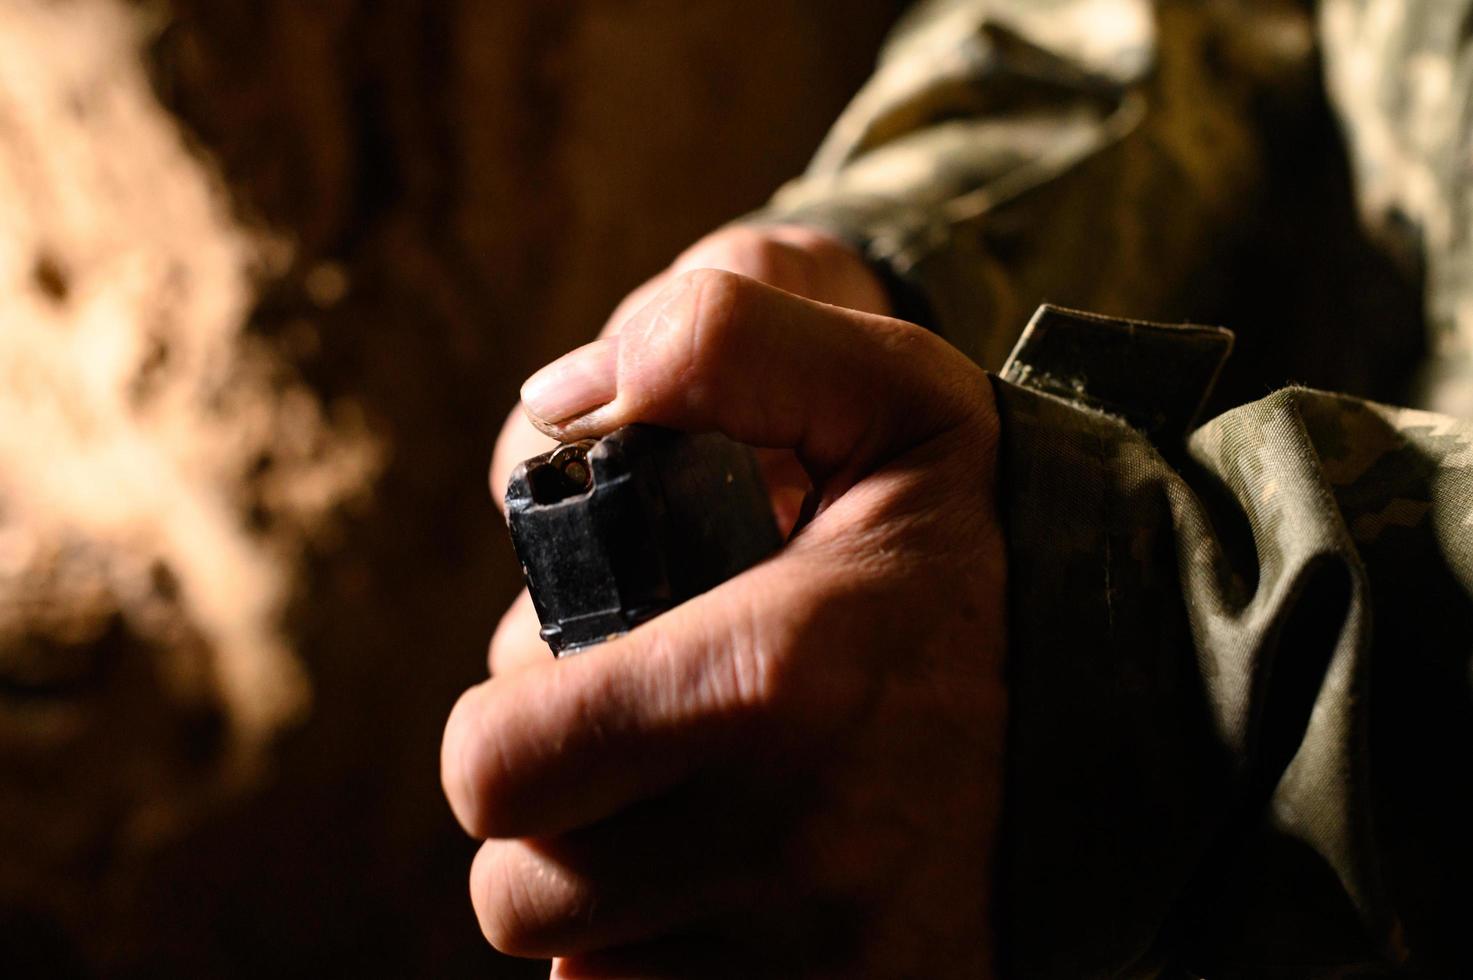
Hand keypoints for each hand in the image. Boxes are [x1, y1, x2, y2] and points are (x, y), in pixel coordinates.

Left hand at [444, 269, 1006, 976]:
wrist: (1160, 709)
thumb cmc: (993, 552)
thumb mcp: (890, 396)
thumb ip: (721, 340)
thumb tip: (560, 401)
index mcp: (774, 676)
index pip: (493, 766)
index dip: (508, 725)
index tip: (576, 690)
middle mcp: (795, 844)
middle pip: (524, 890)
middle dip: (553, 818)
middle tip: (639, 753)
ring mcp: (829, 962)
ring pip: (587, 970)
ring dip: (612, 899)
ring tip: (706, 814)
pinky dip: (669, 968)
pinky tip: (741, 895)